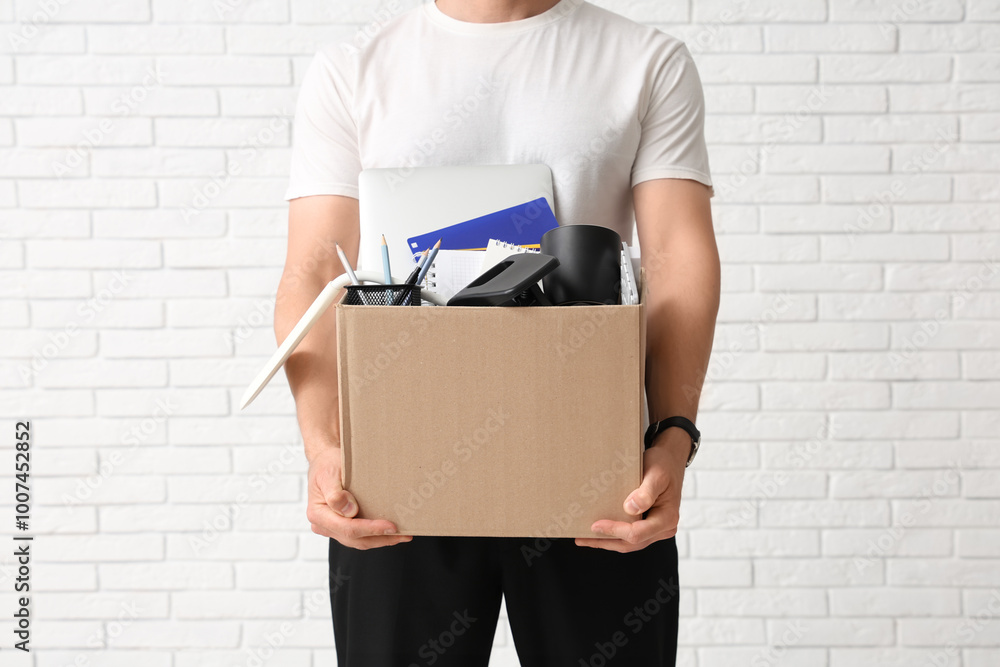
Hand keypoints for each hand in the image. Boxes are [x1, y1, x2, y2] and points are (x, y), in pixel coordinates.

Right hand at [306, 444, 412, 548]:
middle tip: (403, 534)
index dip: (370, 529)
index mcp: (318, 514)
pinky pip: (359, 536)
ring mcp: (332, 528)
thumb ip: (335, 494)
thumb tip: (349, 511)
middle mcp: (323, 525)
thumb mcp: (328, 474)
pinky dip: (375, 535)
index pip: (347, 528)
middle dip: (380, 538)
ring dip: (381, 540)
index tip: (390, 526)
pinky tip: (390, 532)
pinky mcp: (341, 526)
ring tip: (402, 535)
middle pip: (355, 539)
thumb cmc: (326, 465)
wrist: (324, 460)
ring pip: (358, 541)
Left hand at [575, 428, 688, 552]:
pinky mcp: (648, 525)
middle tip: (581, 537)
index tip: (596, 525)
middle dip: (605, 541)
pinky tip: (597, 532)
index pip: (638, 533)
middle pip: (631, 543)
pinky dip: (613, 535)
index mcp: (668, 518)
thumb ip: (646, 492)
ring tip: (583, 538)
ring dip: (606, 541)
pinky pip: (629, 535)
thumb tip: (630, 508)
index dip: (615, 531)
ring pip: (629, 543)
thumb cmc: (663, 465)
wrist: (670, 461)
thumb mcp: (656, 474)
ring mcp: (656, 529)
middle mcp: (663, 528)